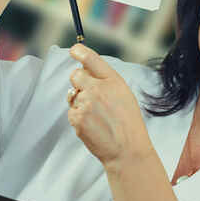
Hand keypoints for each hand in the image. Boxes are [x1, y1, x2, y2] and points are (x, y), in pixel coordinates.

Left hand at [66, 44, 151, 164]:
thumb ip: (106, 81)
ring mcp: (86, 104)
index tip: (74, 50)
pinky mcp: (77, 118)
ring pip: (73, 95)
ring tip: (97, 116)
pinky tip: (92, 125)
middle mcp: (98, 89)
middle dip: (79, 82)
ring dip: (80, 102)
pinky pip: (71, 111)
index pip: (91, 59)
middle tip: (90, 95)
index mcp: (113, 81)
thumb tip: (85, 68)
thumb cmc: (128, 123)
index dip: (79, 52)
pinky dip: (78, 117)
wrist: (126, 150)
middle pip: (75, 75)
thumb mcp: (124, 95)